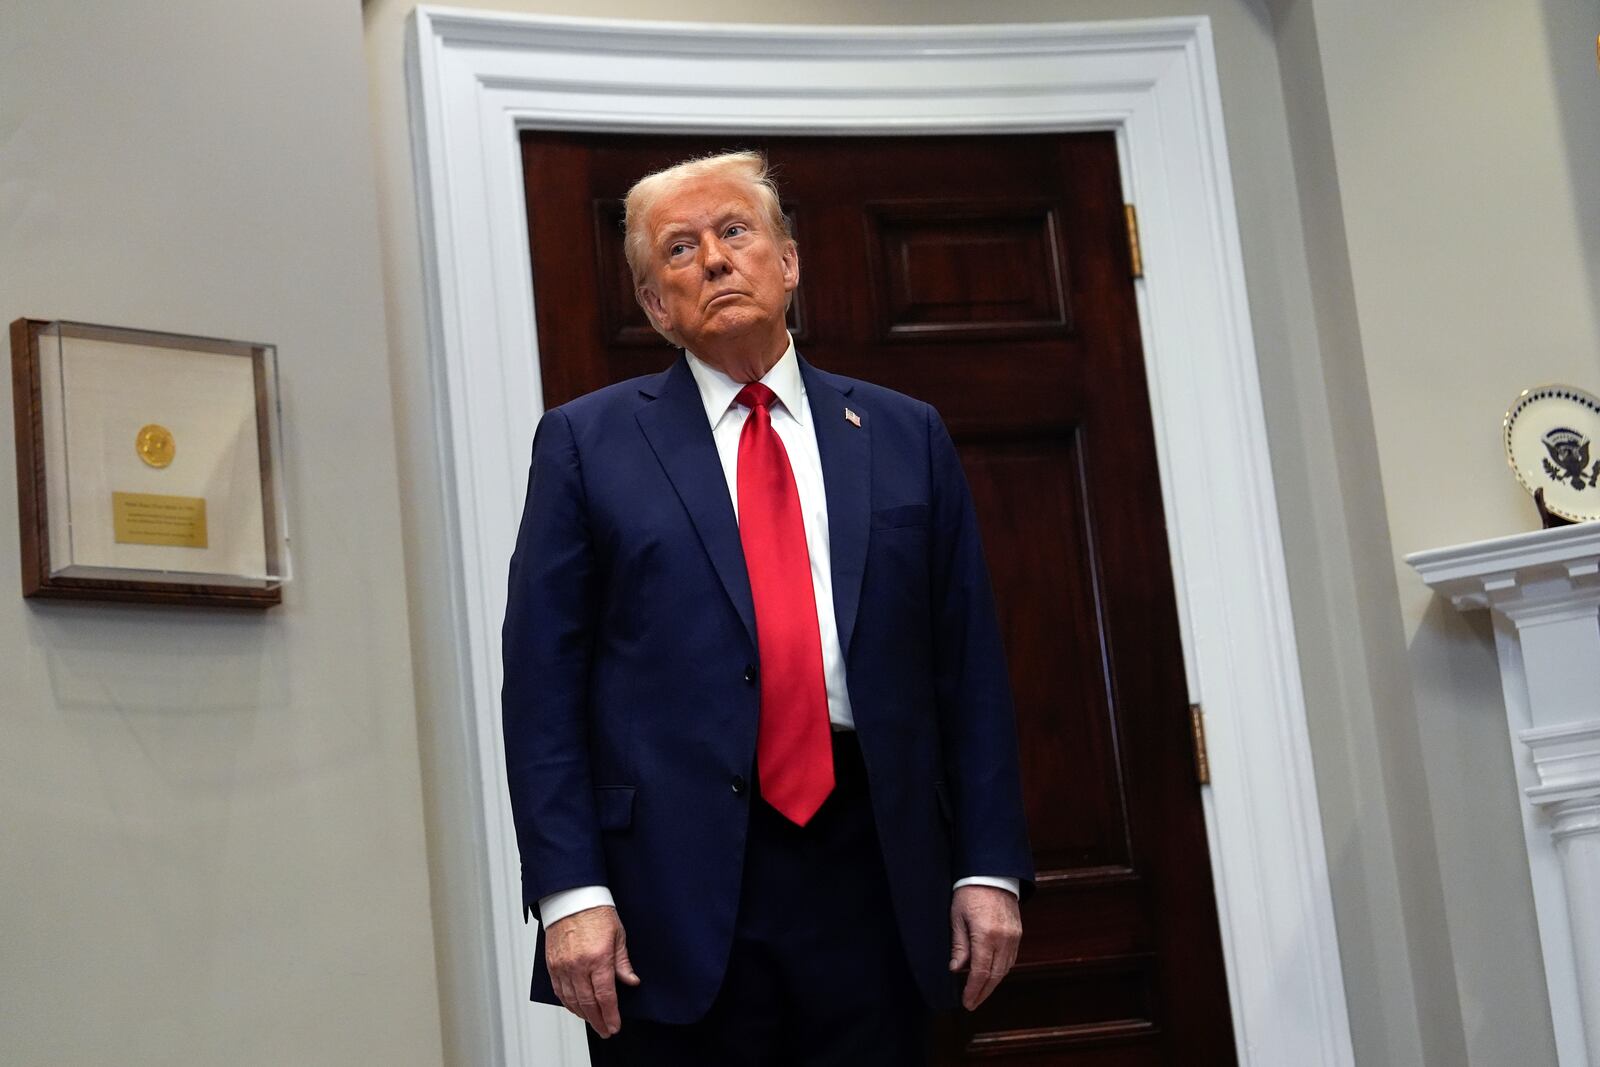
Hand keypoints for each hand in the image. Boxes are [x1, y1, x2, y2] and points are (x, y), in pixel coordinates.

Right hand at [545, 905, 639, 1037]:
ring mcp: (563, 966)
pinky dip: (567, 1003)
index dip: (610, 1015)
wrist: (572, 898)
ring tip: (593, 1021)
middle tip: (605, 1030)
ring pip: (572, 1000)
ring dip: (583, 1015)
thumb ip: (623, 962)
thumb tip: (631, 981)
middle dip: (598, 1020)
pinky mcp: (552, 964)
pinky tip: (576, 1008)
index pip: (605, 996)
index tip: (614, 1025)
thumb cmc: (596, 912)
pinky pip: (559, 991)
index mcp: (598, 958)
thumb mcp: (618, 935)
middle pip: (588, 1003)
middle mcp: (578, 965)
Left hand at [948, 885, 1021, 1010]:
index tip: (966, 1002)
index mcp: (986, 935)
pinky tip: (991, 975)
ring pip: (1005, 969)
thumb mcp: (957, 917)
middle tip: (972, 1004)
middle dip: (983, 992)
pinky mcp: (1018, 932)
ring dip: (992, 983)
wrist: (992, 873)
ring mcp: (1014, 936)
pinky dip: (1001, 970)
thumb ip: (959, 945)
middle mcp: (1003, 939)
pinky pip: (1011, 958)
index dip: (973, 990)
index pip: (980, 972)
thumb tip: (956, 969)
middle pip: (995, 975)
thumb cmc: (969, 892)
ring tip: (979, 992)